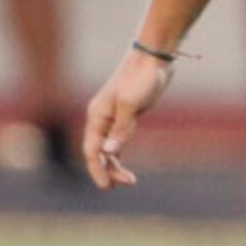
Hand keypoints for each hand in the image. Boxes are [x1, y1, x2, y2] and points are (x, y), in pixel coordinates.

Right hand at [83, 48, 175, 189]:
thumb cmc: (141, 78)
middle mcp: (101, 118)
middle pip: (98, 152)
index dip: (97, 170)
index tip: (107, 186)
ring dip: (114, 164)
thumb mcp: (131, 104)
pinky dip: (119, 153)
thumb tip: (110, 152)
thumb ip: (121, 129)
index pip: (92, 150)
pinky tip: (123, 164)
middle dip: (108, 170)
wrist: (154, 59)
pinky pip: (116, 140)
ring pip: (107, 147)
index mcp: (97, 116)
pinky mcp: (126, 115)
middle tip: (126, 183)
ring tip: (129, 180)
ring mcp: (113, 117)